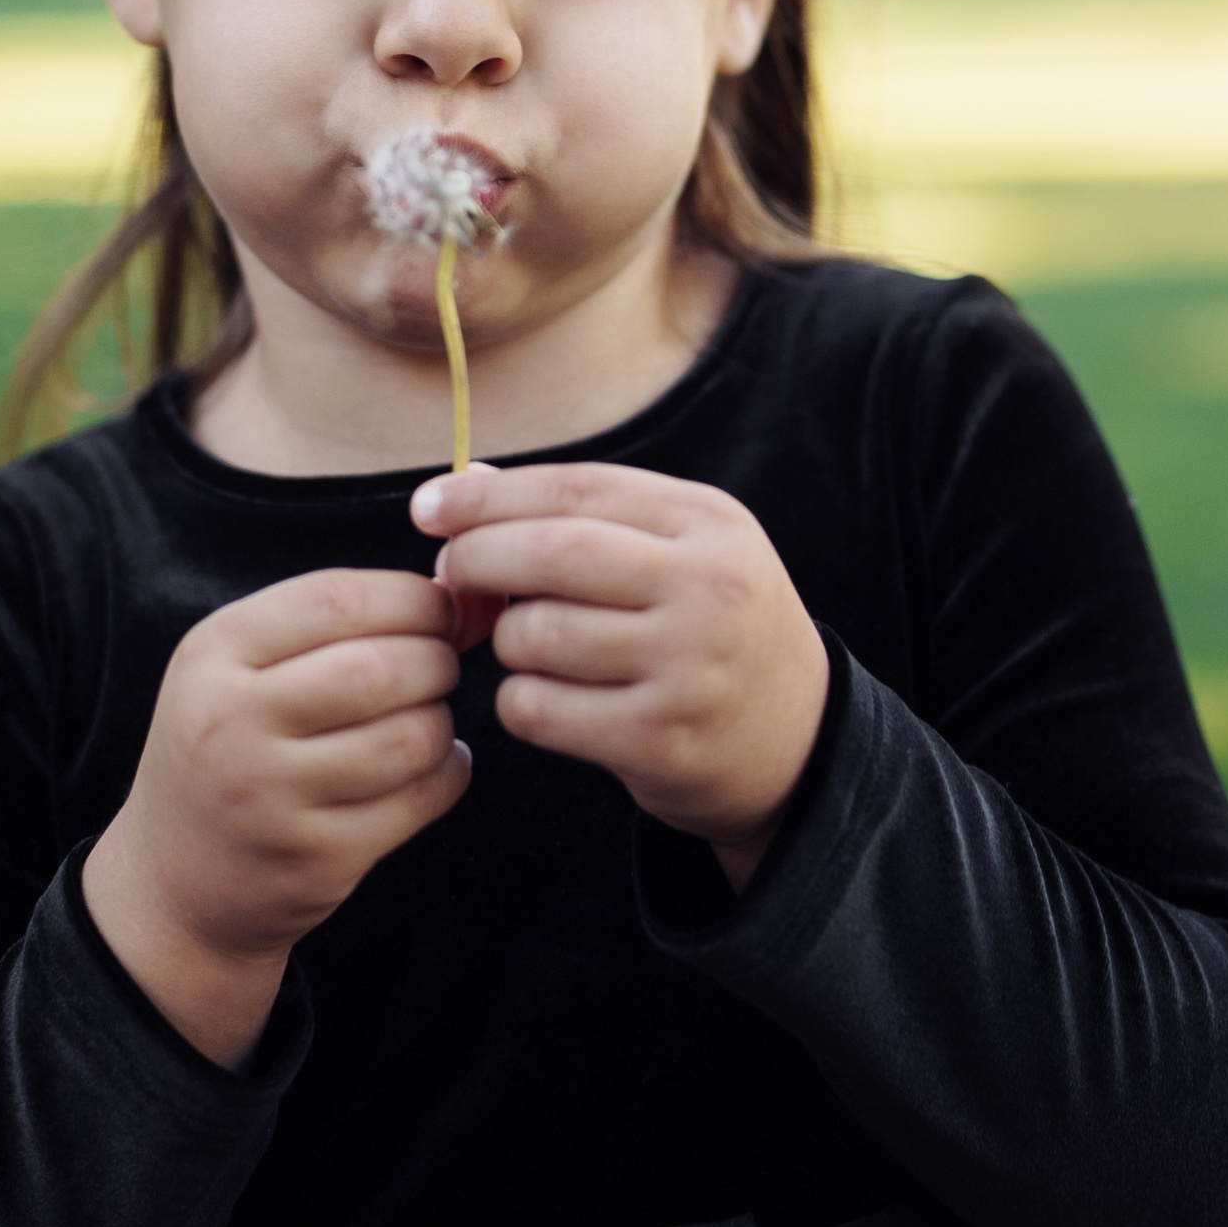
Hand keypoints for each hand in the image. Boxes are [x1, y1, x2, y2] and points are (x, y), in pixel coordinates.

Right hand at [82, 568, 467, 1067]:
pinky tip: (432, 766)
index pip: (336, 601)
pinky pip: (422, 799)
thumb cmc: (229, 746)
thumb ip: (337, 620)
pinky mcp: (318, 859)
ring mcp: (273, 800)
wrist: (174, 879)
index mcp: (212, 655)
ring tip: (426, 719)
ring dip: (441, 721)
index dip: (413, 599)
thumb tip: (467, 598)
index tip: (440, 611)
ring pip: (411, 737)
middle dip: (436, 659)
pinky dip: (449, 772)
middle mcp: (232, 724)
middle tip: (441, 667)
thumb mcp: (241, 665)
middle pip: (380, 669)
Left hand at [414, 462, 828, 888]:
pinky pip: (539, 709)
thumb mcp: (679, 551)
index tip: (429, 507)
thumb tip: (467, 484)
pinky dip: (519, 702)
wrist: (798, 740)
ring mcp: (689, 668)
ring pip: (536, 636)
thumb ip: (583, 516)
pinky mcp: (660, 741)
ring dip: (506, 641)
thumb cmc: (710, 629)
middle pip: (550, 555)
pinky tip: (544, 699)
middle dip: (478, 560)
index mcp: (710, 523)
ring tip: (528, 647)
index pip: (577, 488)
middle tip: (451, 575)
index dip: (489, 495)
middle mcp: (708, 588)